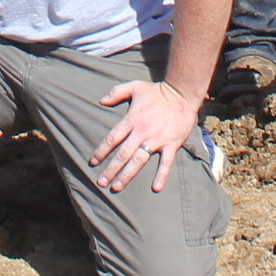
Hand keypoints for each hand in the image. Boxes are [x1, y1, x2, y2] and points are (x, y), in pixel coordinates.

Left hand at [92, 78, 203, 194]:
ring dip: (127, 175)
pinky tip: (155, 188)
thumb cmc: (157, 91)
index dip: (101, 151)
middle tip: (101, 182)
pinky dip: (161, 175)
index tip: (92, 162)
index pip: (112, 138)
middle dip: (111, 169)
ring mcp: (157, 139)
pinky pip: (166, 163)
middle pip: (123, 154)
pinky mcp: (171, 144)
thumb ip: (116, 93)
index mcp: (131, 119)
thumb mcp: (134, 87)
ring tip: (116, 187)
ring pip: (138, 161)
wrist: (182, 93)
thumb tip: (101, 101)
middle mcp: (142, 132)